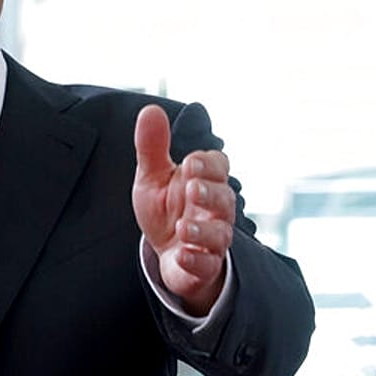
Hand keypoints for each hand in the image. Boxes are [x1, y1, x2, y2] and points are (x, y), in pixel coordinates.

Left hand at [131, 104, 233, 314]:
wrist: (166, 254)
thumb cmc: (167, 210)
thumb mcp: (153, 177)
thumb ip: (152, 146)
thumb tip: (151, 109)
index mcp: (204, 181)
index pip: (219, 167)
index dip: (208, 164)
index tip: (190, 163)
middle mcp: (215, 209)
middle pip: (224, 198)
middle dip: (210, 193)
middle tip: (191, 189)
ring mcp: (212, 239)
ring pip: (219, 233)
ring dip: (203, 229)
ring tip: (183, 225)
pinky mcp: (204, 266)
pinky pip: (207, 264)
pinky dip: (196, 259)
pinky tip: (183, 252)